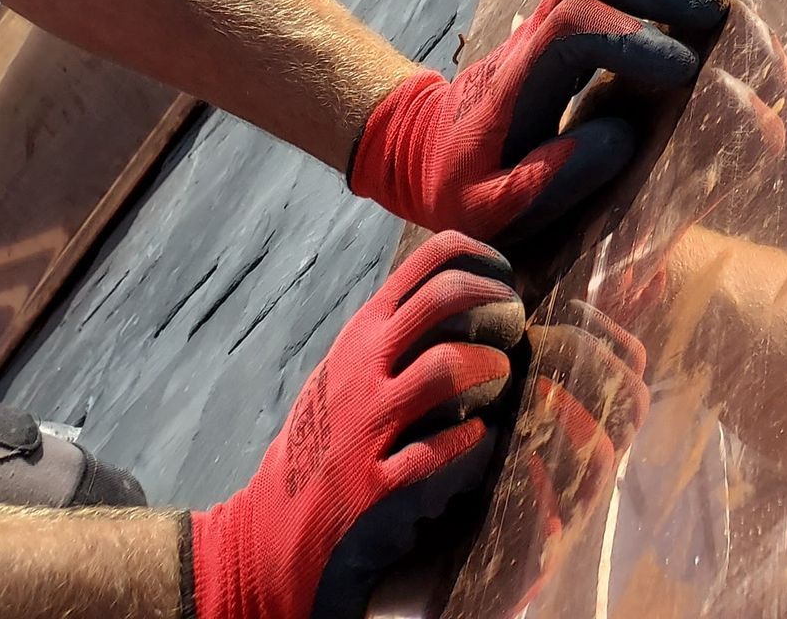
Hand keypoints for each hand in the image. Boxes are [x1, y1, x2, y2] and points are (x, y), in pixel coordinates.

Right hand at [190, 233, 523, 618]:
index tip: (506, 279)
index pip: (430, 260)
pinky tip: (477, 438)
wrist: (271, 528)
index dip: (482, 259)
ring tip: (501, 378)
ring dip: (489, 368)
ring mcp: (365, 423)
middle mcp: (362, 367)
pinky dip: (469, 440)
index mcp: (363, 332)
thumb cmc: (326, 438)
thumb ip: (397, 333)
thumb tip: (471, 296)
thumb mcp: (349, 366)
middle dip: (495, 304)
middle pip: (444, 298)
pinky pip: (436, 450)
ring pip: (445, 367)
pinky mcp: (373, 483)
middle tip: (515, 325)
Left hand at [350, 0, 727, 240]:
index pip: (575, 27)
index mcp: (516, 80)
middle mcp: (534, 30)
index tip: (682, 73)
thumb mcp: (488, 209)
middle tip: (717, 13)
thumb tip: (622, 139)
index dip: (634, 39)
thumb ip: (546, 183)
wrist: (428, 145)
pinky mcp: (568, 7)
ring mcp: (550, 11)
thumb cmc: (464, 185)